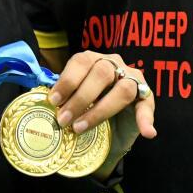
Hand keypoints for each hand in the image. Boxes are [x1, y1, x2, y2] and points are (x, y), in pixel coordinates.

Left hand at [49, 52, 156, 178]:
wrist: (111, 128)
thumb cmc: (87, 108)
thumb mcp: (73, 99)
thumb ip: (64, 97)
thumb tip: (45, 103)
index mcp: (94, 60)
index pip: (82, 61)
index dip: (68, 80)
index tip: (54, 101)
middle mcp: (115, 65)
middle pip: (101, 73)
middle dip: (80, 98)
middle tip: (64, 119)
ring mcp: (133, 79)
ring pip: (122, 89)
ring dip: (100, 111)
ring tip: (81, 128)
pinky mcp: (146, 98)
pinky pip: (147, 106)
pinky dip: (146, 119)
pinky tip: (147, 132)